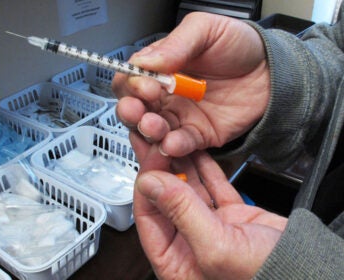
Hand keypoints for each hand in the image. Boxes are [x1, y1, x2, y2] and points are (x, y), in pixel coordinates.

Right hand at [113, 12, 269, 156]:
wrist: (272, 72)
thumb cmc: (239, 46)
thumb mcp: (206, 30)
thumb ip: (176, 44)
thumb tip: (145, 62)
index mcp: (161, 69)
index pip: (131, 79)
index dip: (131, 84)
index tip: (146, 85)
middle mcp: (166, 95)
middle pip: (135, 108)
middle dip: (131, 112)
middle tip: (138, 110)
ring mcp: (180, 117)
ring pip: (152, 130)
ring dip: (148, 131)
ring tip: (154, 126)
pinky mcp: (197, 135)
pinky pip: (180, 145)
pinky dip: (173, 147)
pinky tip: (172, 143)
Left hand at [131, 132, 286, 279]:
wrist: (305, 270)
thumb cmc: (262, 275)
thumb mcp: (215, 245)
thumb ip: (181, 212)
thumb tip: (150, 183)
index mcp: (174, 259)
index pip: (149, 215)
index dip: (148, 183)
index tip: (151, 157)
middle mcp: (187, 241)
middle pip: (165, 198)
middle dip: (160, 167)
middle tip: (156, 139)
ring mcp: (207, 225)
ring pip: (187, 189)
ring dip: (181, 164)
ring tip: (172, 138)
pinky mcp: (227, 213)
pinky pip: (211, 186)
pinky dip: (205, 167)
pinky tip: (196, 150)